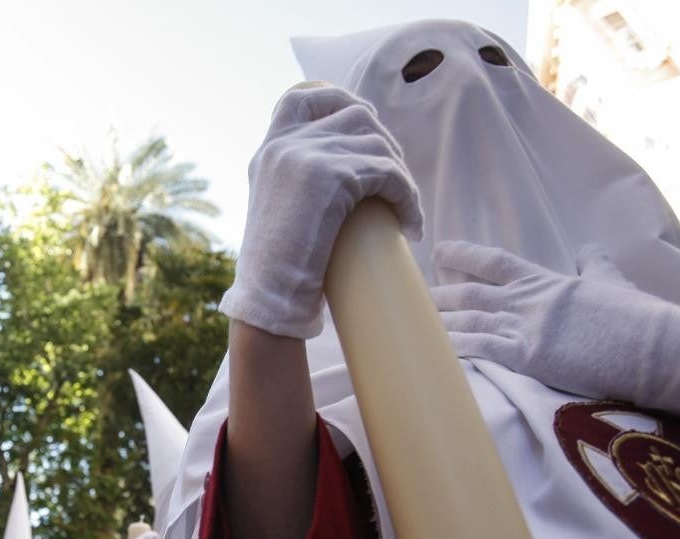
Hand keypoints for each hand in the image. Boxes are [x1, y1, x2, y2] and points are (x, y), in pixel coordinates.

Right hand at [219, 83, 422, 338]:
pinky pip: (388, 174)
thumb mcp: (280, 211)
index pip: (302, 98)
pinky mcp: (331, 175)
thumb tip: (346, 176)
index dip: (339, 100)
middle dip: (386, 146)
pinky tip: (411, 224)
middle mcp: (283, 145)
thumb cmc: (278, 271)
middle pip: (355, 116)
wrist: (269, 299)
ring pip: (378, 144)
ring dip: (401, 177)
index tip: (366, 124)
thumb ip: (298, 183)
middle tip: (396, 185)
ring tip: (406, 210)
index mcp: (268, 151)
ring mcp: (305, 155)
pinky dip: (408, 199)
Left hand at [431, 241, 679, 420]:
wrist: (654, 346)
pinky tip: (430, 350)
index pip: (494, 262)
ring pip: (468, 320)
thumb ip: (595, 265)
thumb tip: (590, 248)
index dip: (464, 256)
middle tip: (408, 297)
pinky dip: (453, 348)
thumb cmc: (638, 318)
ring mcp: (524, 327)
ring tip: (407, 324)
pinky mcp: (527, 355)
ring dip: (436, 323)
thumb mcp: (613, 282)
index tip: (440, 252)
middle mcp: (527, 301)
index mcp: (545, 281)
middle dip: (438, 296)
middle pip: (470, 294)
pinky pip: (479, 349)